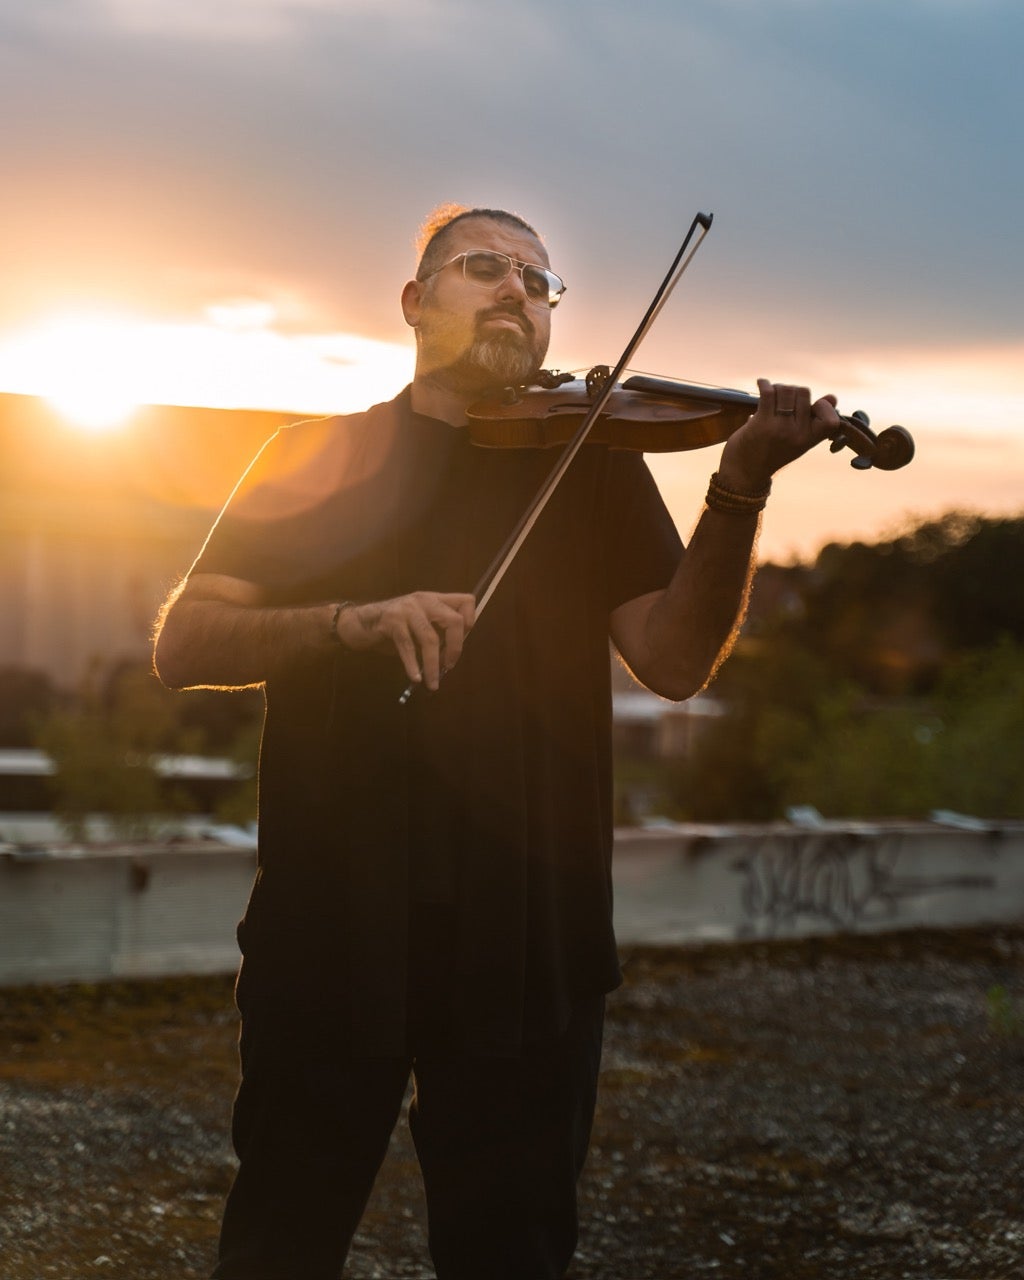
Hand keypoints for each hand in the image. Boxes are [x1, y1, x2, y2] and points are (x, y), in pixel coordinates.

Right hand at [335, 591, 475, 690]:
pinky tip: (416, 678)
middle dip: (455, 647)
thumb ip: (435, 632)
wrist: (358, 623)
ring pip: (430, 638)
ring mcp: (407, 609)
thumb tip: (451, 656)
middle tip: (449, 665)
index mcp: (434, 599)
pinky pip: (407, 646)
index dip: (470, 622)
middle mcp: (424, 600)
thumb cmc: (391, 627)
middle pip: (454, 620)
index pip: (466, 601)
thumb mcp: (418, 624)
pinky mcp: (391, 622)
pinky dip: (412, 665)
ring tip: (433, 683)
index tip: (461, 641)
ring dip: (433, 664)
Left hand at [717, 378, 839, 490]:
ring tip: (770, 395)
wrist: (744, 473)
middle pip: (803, 392)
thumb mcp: (797, 441)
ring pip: (786, 389)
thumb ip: (814, 420)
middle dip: (792, 391)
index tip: (810, 406)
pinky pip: (768, 392)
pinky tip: (761, 384)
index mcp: (810, 440)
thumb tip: (833, 397)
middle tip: (780, 399)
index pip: (831, 418)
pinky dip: (764, 383)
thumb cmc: (771, 453)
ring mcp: (780, 429)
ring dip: (777, 388)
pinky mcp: (762, 423)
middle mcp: (798, 434)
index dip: (822, 405)